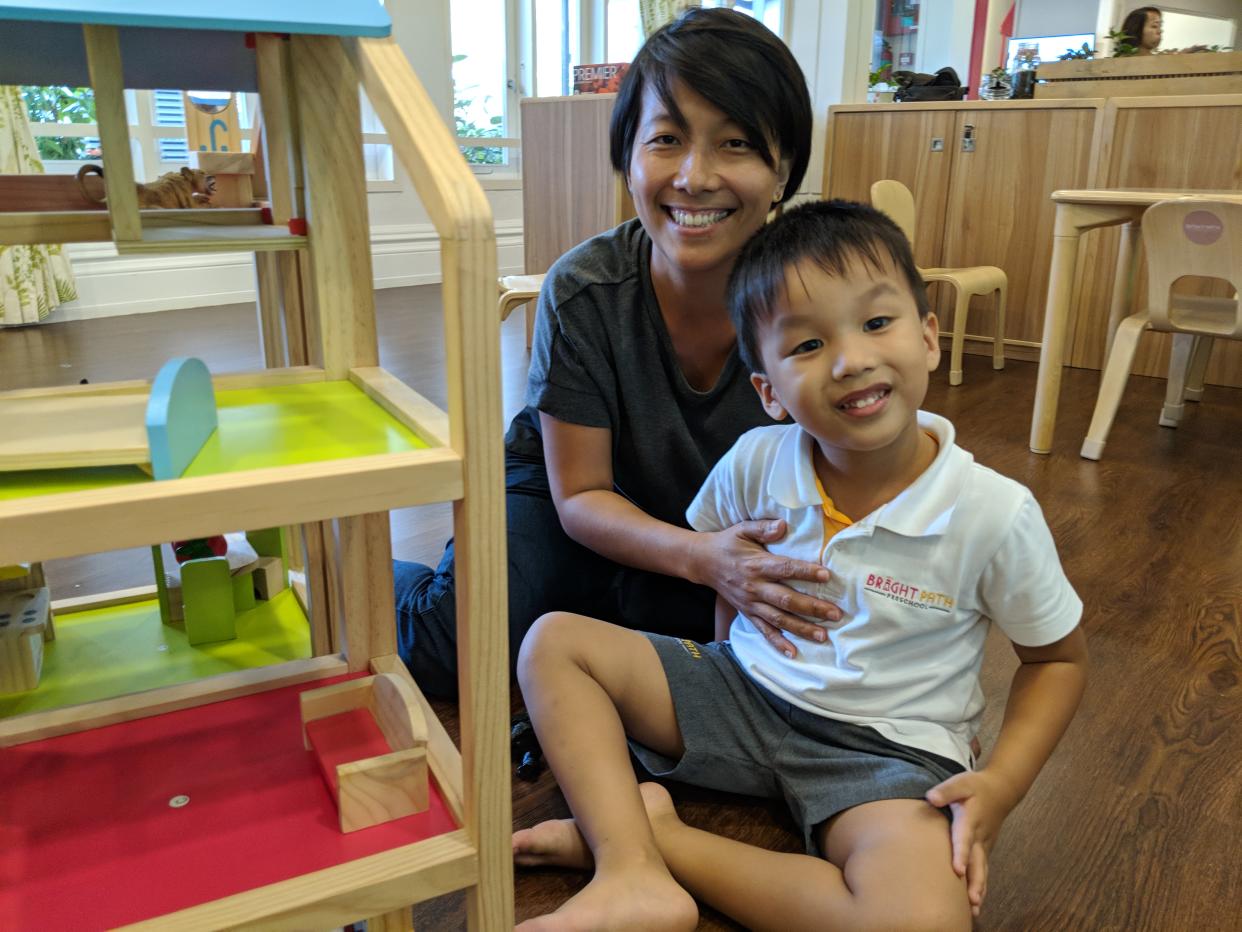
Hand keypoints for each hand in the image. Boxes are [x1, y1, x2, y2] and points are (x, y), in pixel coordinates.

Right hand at [693, 519, 841, 657]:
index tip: (826, 575)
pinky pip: (763, 631)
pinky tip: (793, 653)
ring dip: (801, 629)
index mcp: (756, 565)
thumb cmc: (728, 544)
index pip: (785, 569)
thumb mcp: (742, 529)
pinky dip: (777, 643)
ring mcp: (751, 603)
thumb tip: (783, 525)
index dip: (805, 572)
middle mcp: (754, 587)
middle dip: (812, 608)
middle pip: (786, 600)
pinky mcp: (747, 613)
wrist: (703, 562)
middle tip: (835, 614)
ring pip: (778, 619)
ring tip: (823, 636)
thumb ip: (762, 527)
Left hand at [925, 769, 1019, 917]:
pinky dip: (981, 886)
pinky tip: (976, 903)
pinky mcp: (985, 850)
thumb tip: (931, 798)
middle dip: (975, 882)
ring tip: (975, 909)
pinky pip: (983, 871)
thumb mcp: (960, 783)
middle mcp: (980, 837)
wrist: (1000, 791)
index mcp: (970, 821)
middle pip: (978, 862)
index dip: (961, 854)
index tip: (957, 870)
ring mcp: (984, 845)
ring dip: (979, 889)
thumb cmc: (975, 787)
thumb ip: (946, 791)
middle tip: (972, 900)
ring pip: (982, 870)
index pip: (964, 839)